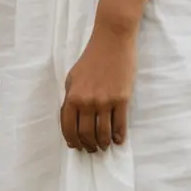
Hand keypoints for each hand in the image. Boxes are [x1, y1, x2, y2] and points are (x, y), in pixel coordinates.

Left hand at [60, 16, 136, 151]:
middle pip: (86, 133)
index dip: (72, 140)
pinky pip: (120, 125)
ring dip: (103, 143)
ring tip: (104, 145)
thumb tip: (70, 119)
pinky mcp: (122, 99)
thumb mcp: (72, 77)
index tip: (76, 146)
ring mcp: (105, 102)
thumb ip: (70, 97)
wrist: (112, 41)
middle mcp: (87, 102)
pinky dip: (119, 136)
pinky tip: (119, 140)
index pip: (69, 127)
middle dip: (88, 145)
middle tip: (92, 149)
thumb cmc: (91, 58)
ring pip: (103, 133)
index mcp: (72, 96)